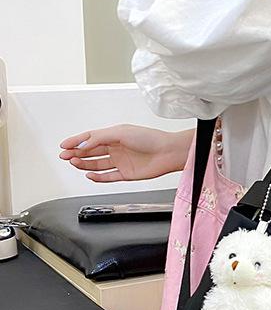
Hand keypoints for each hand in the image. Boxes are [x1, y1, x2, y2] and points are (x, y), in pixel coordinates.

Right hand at [59, 125, 193, 182]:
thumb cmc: (149, 138)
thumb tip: (83, 143)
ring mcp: (121, 161)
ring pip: (97, 164)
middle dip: (76, 152)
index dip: (76, 141)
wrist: (167, 153)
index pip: (91, 137)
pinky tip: (89, 174)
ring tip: (73, 162)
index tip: (64, 145)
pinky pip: (108, 176)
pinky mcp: (126, 174)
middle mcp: (117, 148)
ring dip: (84, 163)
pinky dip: (97, 176)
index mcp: (115, 135)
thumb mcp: (121, 132)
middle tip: (64, 155)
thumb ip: (100, 138)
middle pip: (91, 151)